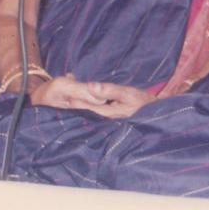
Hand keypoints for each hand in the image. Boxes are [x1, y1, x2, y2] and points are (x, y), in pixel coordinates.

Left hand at [30, 75, 155, 118]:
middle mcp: (104, 120)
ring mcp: (106, 122)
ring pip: (86, 115)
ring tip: (59, 103)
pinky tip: (77, 107)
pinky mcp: (108, 121)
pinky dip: (85, 110)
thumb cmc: (143, 102)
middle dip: (69, 106)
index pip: (84, 106)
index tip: (58, 94)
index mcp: (107, 113)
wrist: (156, 114)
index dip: (71, 100)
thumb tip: (91, 87)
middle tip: (52, 100)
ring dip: (76, 109)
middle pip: (82, 113)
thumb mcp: (128, 93)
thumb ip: (109, 90)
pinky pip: (93, 116)